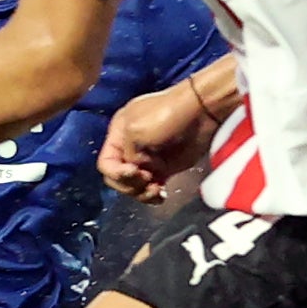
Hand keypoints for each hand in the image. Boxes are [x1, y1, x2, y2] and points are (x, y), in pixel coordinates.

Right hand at [100, 80, 221, 200]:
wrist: (201, 112)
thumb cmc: (166, 115)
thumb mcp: (135, 130)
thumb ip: (128, 154)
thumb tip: (137, 168)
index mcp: (117, 136)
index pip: (106, 164)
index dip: (116, 173)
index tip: (134, 171)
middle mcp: (129, 150)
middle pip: (117, 179)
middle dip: (130, 184)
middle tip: (147, 179)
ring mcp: (148, 161)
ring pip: (134, 187)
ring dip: (141, 193)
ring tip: (157, 189)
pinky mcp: (165, 169)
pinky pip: (151, 188)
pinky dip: (153, 195)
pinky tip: (162, 194)